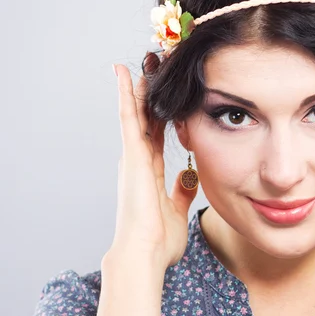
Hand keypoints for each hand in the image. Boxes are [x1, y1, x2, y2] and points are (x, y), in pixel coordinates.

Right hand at [108, 53, 197, 270]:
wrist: (144, 255)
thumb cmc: (158, 241)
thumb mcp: (177, 211)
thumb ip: (182, 193)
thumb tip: (190, 179)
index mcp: (150, 173)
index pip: (157, 135)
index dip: (162, 114)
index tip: (169, 96)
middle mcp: (138, 161)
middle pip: (145, 118)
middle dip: (151, 93)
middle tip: (155, 66)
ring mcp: (132, 157)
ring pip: (135, 112)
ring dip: (139, 86)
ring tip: (143, 60)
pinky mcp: (130, 157)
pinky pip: (128, 118)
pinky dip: (125, 94)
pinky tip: (124, 72)